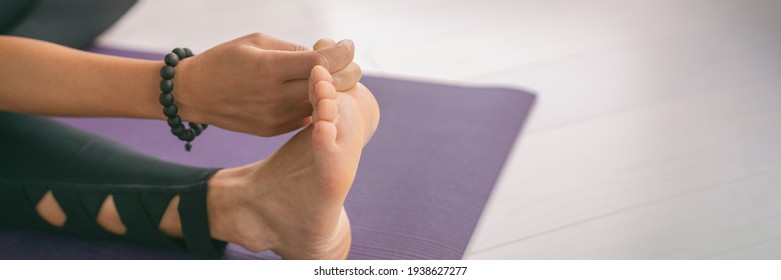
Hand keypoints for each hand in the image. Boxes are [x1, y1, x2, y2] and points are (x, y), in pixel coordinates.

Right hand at [174, 33, 360, 135]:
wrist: (193, 94)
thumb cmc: (226, 60)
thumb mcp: (256, 42)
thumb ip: (293, 49)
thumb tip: (324, 55)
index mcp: (269, 68)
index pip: (321, 63)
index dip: (342, 53)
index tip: (348, 45)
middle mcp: (274, 96)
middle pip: (328, 87)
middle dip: (347, 73)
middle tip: (350, 64)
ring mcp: (275, 117)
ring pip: (319, 105)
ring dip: (330, 91)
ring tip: (330, 77)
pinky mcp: (273, 129)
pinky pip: (305, 116)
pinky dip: (313, 104)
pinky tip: (310, 93)